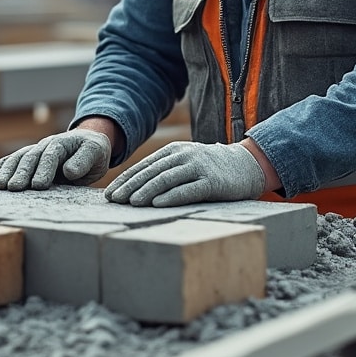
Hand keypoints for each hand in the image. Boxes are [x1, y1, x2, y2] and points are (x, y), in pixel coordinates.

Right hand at [0, 129, 111, 190]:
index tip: (38, 185)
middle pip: (30, 158)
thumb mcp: (95, 153)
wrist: (87, 142)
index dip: (43, 170)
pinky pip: (11, 162)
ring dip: (5, 172)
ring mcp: (34, 151)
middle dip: (20, 173)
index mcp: (62, 144)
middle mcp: (44, 146)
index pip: (51, 156)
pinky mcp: (28, 159)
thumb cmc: (93, 150)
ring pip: (16, 159)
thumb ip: (84, 161)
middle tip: (12, 188)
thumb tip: (68, 171)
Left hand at [104, 141, 264, 207]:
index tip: (108, 194)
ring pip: (166, 179)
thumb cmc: (210, 169)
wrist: (247, 165)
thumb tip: (134, 189)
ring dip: (146, 191)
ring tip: (130, 202)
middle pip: (151, 172)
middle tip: (112, 200)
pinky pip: (188, 190)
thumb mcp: (186, 163)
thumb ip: (165, 171)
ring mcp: (198, 167)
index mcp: (174, 152)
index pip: (143, 166)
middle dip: (129, 186)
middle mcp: (184, 156)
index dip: (124, 180)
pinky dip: (171, 196)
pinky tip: (157, 204)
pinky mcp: (212, 181)